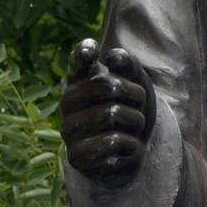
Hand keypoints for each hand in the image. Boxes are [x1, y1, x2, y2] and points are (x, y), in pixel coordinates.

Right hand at [60, 38, 155, 187]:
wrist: (131, 152)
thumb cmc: (130, 111)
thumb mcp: (136, 84)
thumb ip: (128, 65)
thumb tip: (113, 57)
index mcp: (80, 79)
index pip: (77, 60)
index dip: (83, 52)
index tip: (91, 51)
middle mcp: (68, 101)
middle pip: (106, 86)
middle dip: (135, 95)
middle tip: (139, 105)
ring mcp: (68, 129)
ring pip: (111, 114)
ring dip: (135, 121)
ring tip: (134, 127)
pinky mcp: (75, 155)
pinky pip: (111, 142)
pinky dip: (130, 144)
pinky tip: (125, 147)